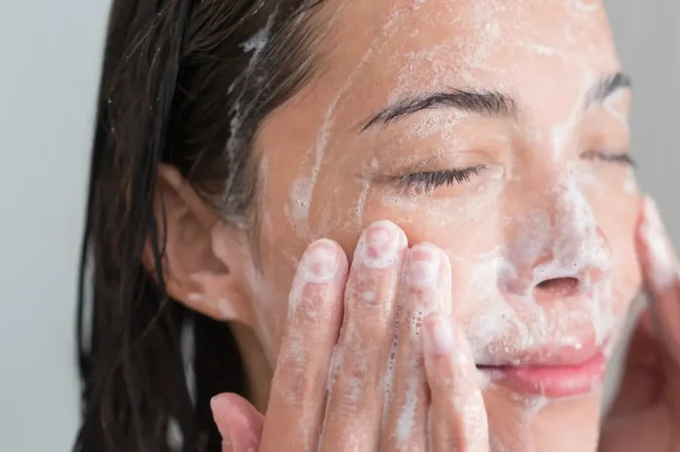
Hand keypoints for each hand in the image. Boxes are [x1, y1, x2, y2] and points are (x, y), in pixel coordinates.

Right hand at [210, 221, 488, 450]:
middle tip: (381, 236)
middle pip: (352, 379)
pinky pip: (454, 438)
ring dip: (411, 323)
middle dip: (366, 303)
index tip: (323, 255)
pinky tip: (444, 326)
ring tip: (420, 259)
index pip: (297, 384)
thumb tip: (224, 403)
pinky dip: (448, 381)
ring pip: (404, 397)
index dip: (308, 317)